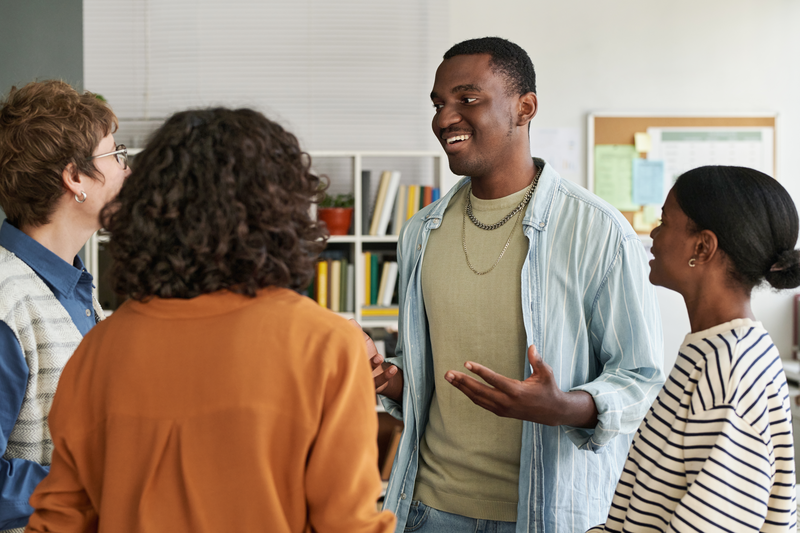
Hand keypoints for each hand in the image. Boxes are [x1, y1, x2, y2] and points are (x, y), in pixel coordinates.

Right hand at [348, 319, 403, 402]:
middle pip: (355, 365)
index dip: (346, 349)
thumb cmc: (367, 355)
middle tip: (362, 351)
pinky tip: (393, 368)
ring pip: (367, 373)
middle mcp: (357, 369)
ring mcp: (366, 378)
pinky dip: (387, 374)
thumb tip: (350, 321)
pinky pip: (381, 381)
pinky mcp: (376, 384)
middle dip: (358, 358)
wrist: (377, 372)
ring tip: (379, 358)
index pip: (347, 354)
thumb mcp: (362, 342)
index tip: (346, 342)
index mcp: (352, 358)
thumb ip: (357, 332)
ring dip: (374, 365)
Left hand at [445, 344, 597, 427]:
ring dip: (462, 388)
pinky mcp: (501, 412)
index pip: (494, 380)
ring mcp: (502, 409)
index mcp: (517, 391)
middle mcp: (507, 402)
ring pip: (477, 398)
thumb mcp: (546, 374)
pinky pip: (481, 403)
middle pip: (480, 391)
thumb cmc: (549, 389)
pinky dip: (470, 394)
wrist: (552, 413)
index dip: (479, 371)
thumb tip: (531, 346)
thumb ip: (537, 361)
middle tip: (448, 373)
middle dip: (462, 382)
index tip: (466, 363)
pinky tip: (461, 386)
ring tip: (449, 378)